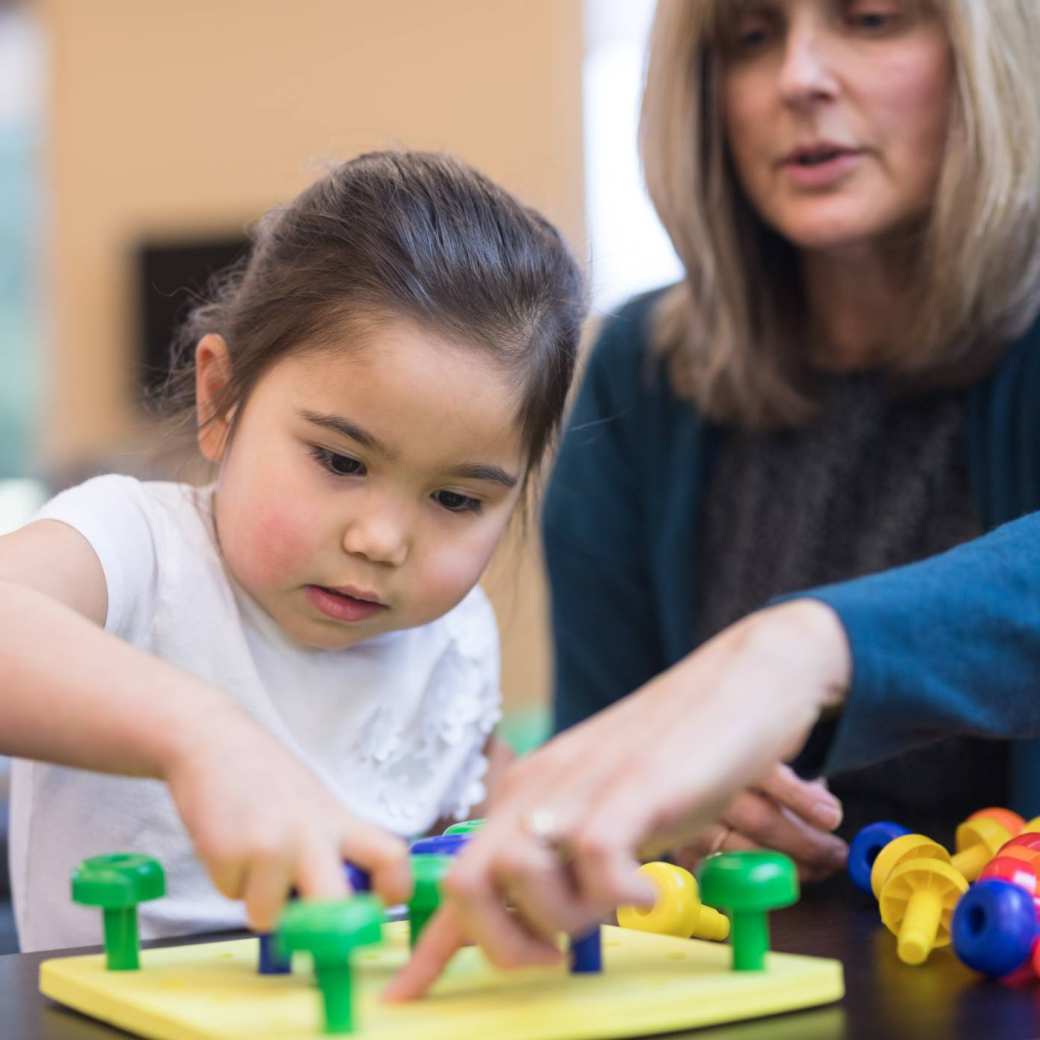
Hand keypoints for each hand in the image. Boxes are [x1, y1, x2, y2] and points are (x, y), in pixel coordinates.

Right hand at [165, 708, 411, 931]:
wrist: (212, 741)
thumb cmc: (266, 777)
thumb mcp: (315, 805)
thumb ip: (332, 848)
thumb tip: (339, 906)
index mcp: (340, 820)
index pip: (391, 856)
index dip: (394, 889)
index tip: (380, 905)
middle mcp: (311, 834)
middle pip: (335, 906)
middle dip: (319, 930)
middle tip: (304, 922)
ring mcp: (270, 845)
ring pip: (268, 916)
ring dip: (257, 899)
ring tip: (251, 856)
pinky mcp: (227, 853)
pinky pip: (230, 897)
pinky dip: (227, 880)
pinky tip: (226, 841)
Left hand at [383, 599, 849, 1000]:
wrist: (740, 682)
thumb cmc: (675, 755)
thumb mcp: (606, 811)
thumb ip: (567, 859)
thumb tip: (538, 920)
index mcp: (526, 796)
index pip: (460, 877)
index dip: (428, 950)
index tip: (405, 997)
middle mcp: (540, 788)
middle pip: (467, 883)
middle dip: (501, 945)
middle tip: (554, 955)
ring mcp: (584, 784)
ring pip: (521, 875)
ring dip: (562, 920)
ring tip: (610, 907)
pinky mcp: (636, 784)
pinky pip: (595, 855)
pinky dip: (620, 896)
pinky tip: (649, 891)